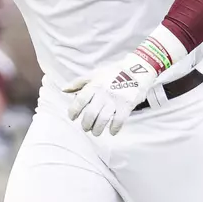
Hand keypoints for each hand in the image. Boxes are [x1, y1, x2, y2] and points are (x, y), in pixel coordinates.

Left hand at [62, 28, 182, 137]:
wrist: (138, 69)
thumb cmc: (113, 73)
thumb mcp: (95, 74)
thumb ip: (78, 83)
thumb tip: (64, 90)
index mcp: (94, 85)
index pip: (80, 101)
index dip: (73, 111)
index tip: (72, 117)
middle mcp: (103, 93)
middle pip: (90, 114)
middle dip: (86, 124)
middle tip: (86, 128)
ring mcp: (115, 99)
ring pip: (103, 119)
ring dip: (97, 129)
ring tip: (96, 131)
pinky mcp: (127, 105)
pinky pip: (119, 121)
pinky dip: (114, 129)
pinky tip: (112, 131)